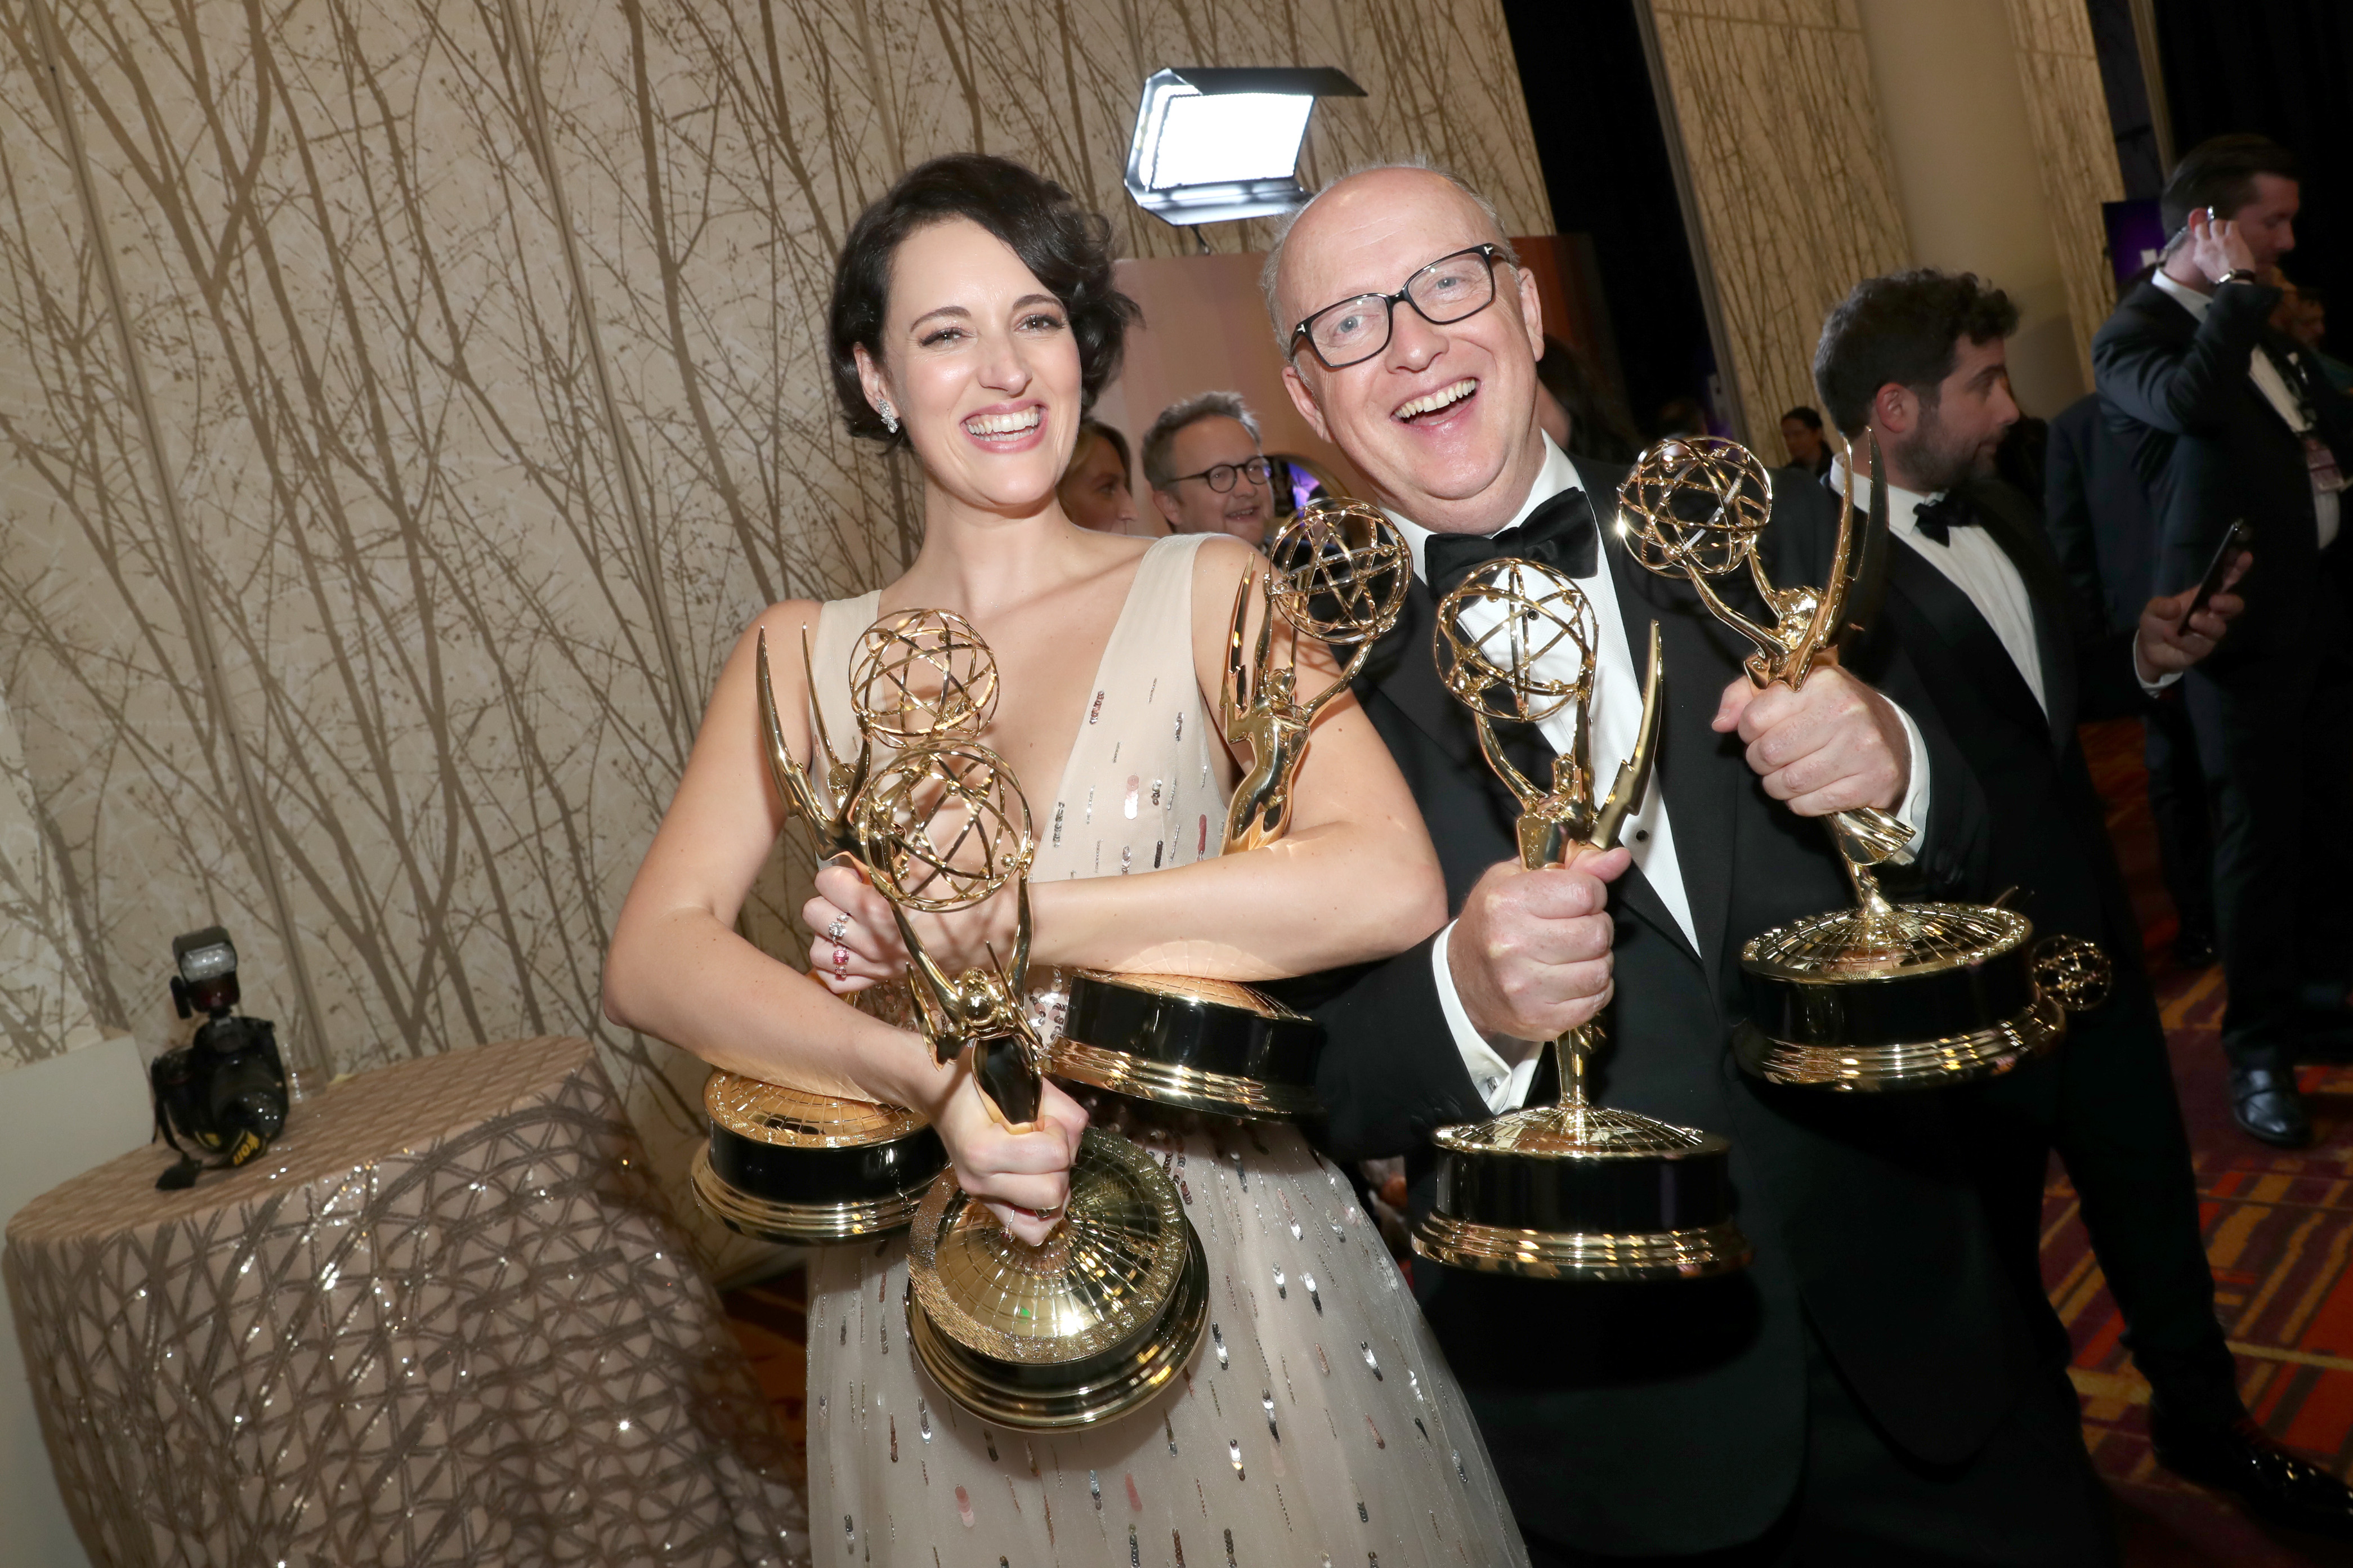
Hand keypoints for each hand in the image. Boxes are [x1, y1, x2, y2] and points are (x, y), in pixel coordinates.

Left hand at [805, 859, 1020, 993]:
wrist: (1004, 933)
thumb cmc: (973, 896)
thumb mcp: (933, 869)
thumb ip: (892, 866)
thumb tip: (862, 861)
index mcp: (881, 910)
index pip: (827, 885)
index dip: (837, 872)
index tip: (855, 871)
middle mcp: (873, 942)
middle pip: (814, 916)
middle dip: (827, 899)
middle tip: (850, 893)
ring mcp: (879, 965)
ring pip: (820, 953)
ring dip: (826, 934)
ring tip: (847, 921)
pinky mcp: (888, 979)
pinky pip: (841, 983)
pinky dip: (839, 967)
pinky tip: (852, 950)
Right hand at [929, 1068, 1088, 1244]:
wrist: (940, 1093)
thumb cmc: (982, 1083)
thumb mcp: (1025, 1084)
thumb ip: (1061, 1109)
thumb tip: (1076, 1137)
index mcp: (984, 1149)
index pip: (1054, 1155)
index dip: (1059, 1133)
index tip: (1044, 1120)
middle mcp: (980, 1181)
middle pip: (1053, 1192)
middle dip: (1060, 1163)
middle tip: (1045, 1140)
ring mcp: (982, 1197)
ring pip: (1048, 1215)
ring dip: (1056, 1184)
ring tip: (1042, 1160)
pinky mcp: (988, 1205)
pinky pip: (1030, 1231)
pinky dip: (1045, 1213)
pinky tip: (1042, 1184)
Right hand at [1448, 846, 1630, 1051]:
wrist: (1460, 981)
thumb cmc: (1491, 925)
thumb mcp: (1517, 879)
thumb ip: (1573, 865)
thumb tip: (1618, 858)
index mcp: (1507, 902)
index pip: (1586, 892)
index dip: (1592, 894)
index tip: (1578, 900)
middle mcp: (1513, 945)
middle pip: (1597, 932)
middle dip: (1596, 927)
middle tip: (1576, 928)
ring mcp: (1527, 987)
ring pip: (1601, 969)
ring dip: (1597, 960)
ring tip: (1574, 955)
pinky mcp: (1541, 1018)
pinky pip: (1596, 1000)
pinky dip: (1593, 989)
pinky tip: (1572, 979)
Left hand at [1712, 662, 1908, 814]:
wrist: (1893, 737)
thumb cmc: (1832, 712)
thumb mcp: (1791, 689)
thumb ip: (1745, 696)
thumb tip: (1721, 723)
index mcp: (1821, 682)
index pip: (1754, 718)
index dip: (1747, 732)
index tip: (1759, 733)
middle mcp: (1844, 711)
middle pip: (1767, 754)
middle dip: (1760, 762)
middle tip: (1773, 758)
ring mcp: (1861, 748)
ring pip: (1787, 783)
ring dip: (1778, 786)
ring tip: (1789, 774)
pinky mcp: (1872, 781)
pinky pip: (1810, 804)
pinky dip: (1800, 803)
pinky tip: (1811, 789)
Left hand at [2134, 551, 2249, 678]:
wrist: (2149, 649)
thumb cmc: (2157, 622)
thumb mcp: (2153, 609)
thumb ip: (2161, 605)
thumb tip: (2175, 607)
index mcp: (2203, 596)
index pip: (2225, 580)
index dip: (2236, 569)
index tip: (2244, 556)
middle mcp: (2211, 613)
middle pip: (2234, 606)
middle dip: (2228, 602)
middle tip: (2214, 601)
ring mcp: (2209, 633)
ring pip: (2219, 628)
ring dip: (2205, 623)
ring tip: (2191, 621)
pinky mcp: (2202, 649)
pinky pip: (2198, 645)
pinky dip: (2182, 640)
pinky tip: (2170, 636)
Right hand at [2187, 208, 2255, 286]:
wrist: (2234, 279)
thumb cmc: (2220, 277)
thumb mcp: (2204, 268)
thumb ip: (2203, 257)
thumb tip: (2206, 250)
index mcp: (2198, 255)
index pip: (2196, 238)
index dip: (2202, 233)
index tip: (2206, 233)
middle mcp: (2206, 245)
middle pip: (2202, 226)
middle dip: (2208, 225)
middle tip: (2215, 228)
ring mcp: (2219, 240)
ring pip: (2216, 223)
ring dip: (2221, 224)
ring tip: (2226, 228)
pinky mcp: (2232, 237)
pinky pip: (2231, 224)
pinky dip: (2233, 225)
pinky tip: (2235, 228)